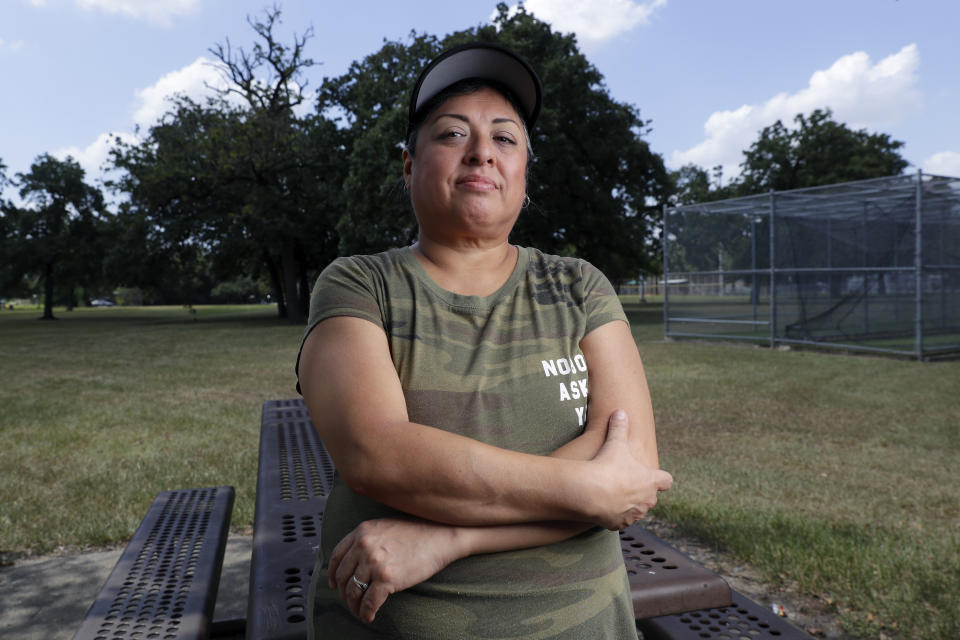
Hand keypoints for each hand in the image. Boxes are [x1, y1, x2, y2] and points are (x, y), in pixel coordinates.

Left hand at [327, 517, 466, 622]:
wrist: (440, 537)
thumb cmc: (418, 532)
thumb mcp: (385, 527)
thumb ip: (368, 539)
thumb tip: (356, 560)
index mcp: (362, 531)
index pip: (337, 556)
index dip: (333, 573)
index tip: (334, 583)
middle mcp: (364, 545)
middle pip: (343, 576)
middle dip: (344, 593)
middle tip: (350, 601)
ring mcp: (374, 562)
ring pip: (353, 591)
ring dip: (354, 606)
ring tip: (360, 611)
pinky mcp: (387, 578)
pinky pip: (369, 602)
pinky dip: (367, 613)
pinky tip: (370, 616)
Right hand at [589, 409, 673, 529]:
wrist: (592, 492)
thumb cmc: (608, 467)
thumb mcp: (615, 443)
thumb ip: (619, 428)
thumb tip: (620, 412)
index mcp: (651, 481)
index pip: (666, 481)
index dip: (660, 478)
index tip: (653, 476)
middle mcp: (647, 500)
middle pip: (651, 497)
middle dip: (640, 492)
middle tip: (624, 482)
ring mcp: (634, 514)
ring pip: (636, 511)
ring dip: (628, 505)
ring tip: (612, 495)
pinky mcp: (620, 525)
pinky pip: (621, 521)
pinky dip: (615, 516)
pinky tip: (604, 507)